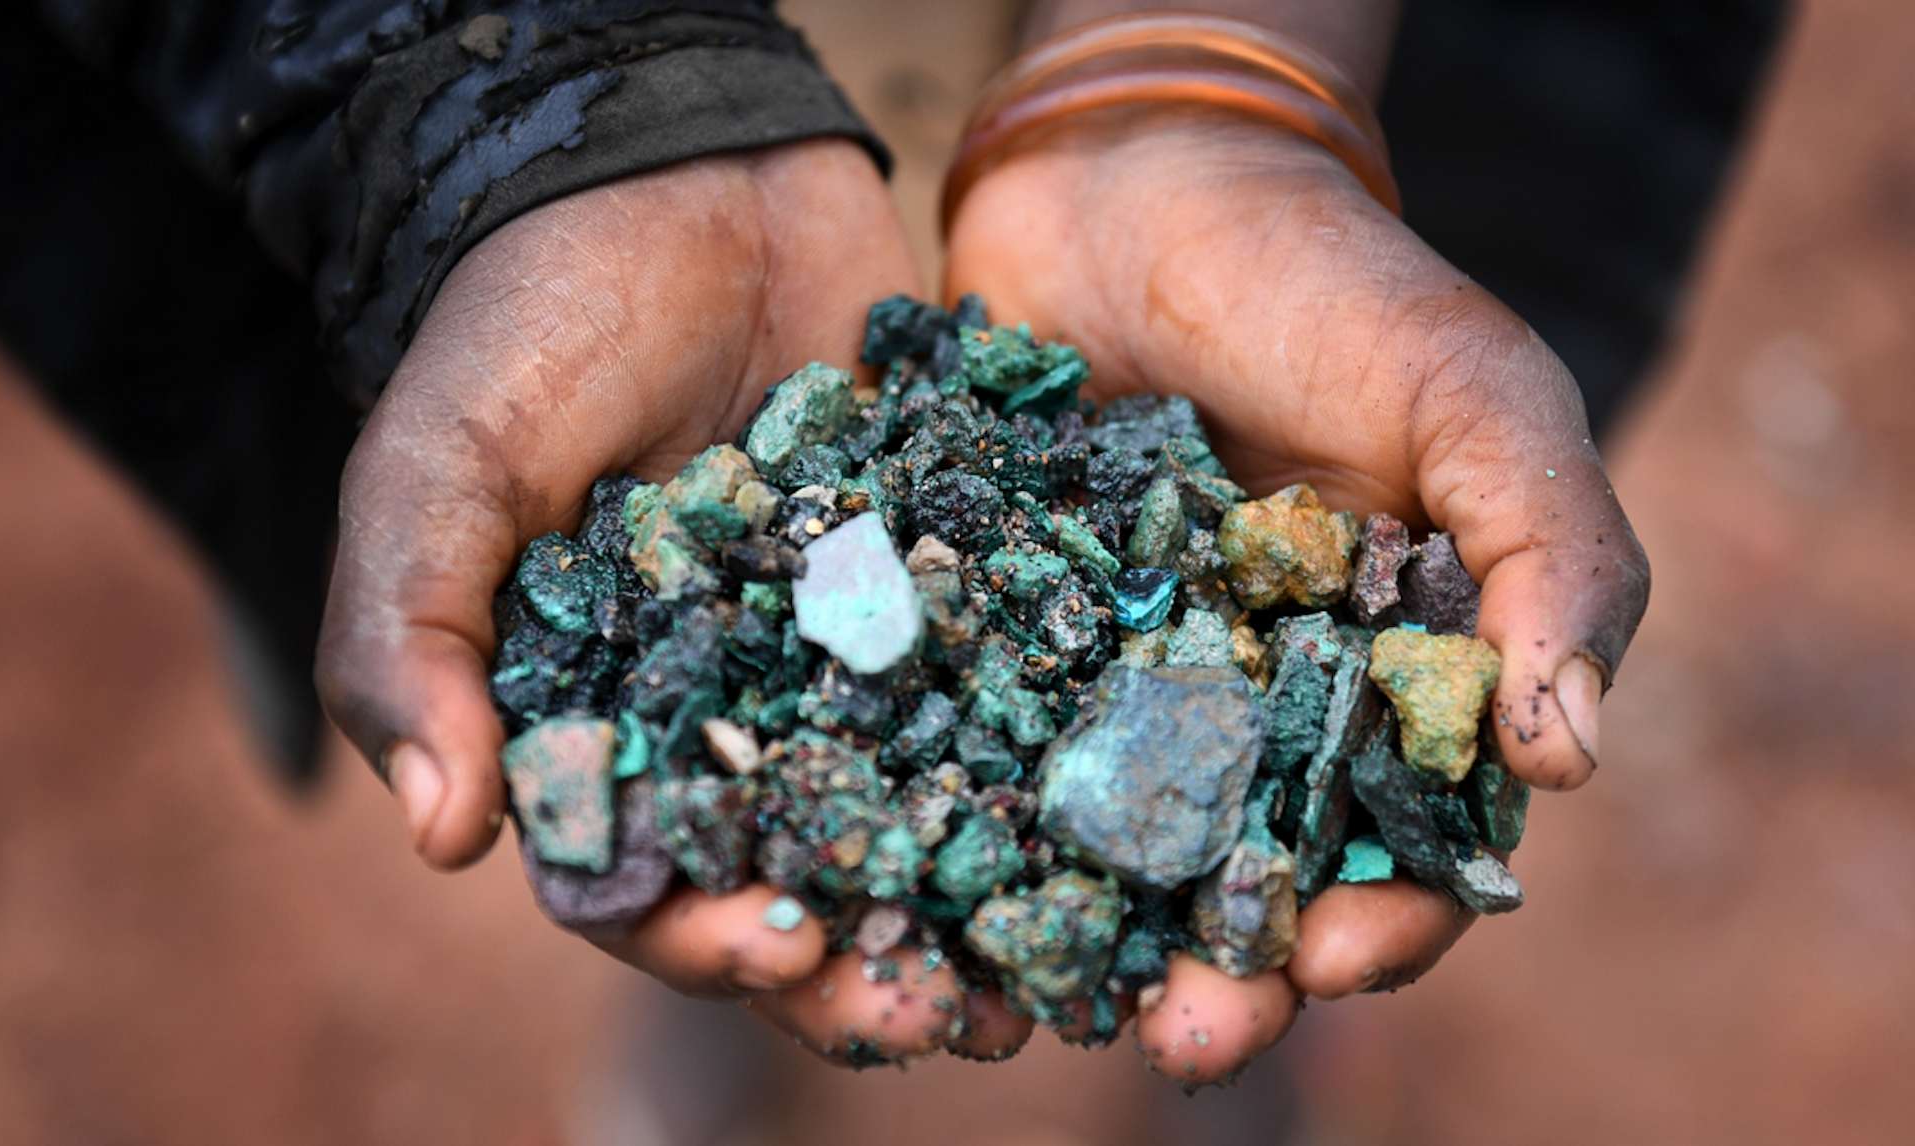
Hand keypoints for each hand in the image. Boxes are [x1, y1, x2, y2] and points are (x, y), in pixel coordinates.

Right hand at [315, 139, 1012, 1063]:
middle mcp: (740, 717)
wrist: (673, 178)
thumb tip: (442, 838)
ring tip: (1049, 968)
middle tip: (944, 1011)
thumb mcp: (438, 478)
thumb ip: (413, 644)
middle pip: (803, 877)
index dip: (709, 939)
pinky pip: (1011, 680)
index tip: (785, 957)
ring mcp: (855, 656)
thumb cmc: (525, 332)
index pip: (650, 881)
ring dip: (979, 900)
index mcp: (612, 727)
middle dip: (866, 959)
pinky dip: (1058, 753)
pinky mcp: (953, 579)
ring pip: (922, 811)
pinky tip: (1121, 807)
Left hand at [945, 108, 1649, 1082]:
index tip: (1323, 968)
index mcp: (1376, 685)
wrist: (1139, 180)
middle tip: (1167, 1036)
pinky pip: (961, 756)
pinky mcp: (990, 645)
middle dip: (1208, 970)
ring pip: (1089, 851)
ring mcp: (1107, 685)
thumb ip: (1551, 561)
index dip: (1377, 924)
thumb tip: (1572, 759)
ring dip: (1062, 937)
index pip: (1396, 844)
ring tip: (1023, 998)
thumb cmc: (1334, 288)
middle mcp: (1241, 711)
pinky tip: (903, 887)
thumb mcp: (1478, 400)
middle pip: (1233, 883)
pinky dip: (937, 827)